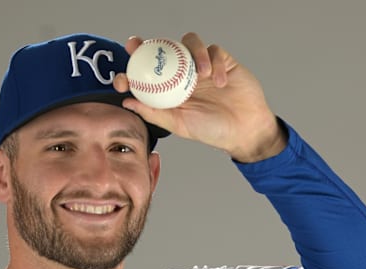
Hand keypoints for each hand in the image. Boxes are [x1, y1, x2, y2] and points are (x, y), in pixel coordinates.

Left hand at [113, 32, 286, 162]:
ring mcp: (202, 66)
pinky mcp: (222, 61)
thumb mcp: (178, 124)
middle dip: (147, 45)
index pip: (147, 74)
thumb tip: (127, 102)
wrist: (244, 130)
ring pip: (190, 42)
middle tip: (136, 47)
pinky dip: (216, 63)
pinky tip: (220, 82)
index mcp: (169, 89)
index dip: (131, 72)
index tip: (121, 80)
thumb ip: (154, 113)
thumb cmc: (211, 130)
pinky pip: (215, 51)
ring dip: (192, 53)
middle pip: (163, 50)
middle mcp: (183, 74)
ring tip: (201, 75)